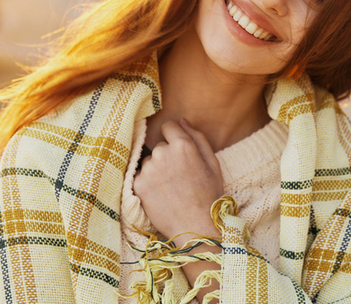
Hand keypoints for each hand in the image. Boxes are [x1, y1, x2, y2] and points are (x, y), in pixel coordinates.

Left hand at [133, 119, 224, 242]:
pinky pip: (141, 176)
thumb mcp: (213, 162)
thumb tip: (182, 121)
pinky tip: (161, 195)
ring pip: (150, 161)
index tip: (179, 151)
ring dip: (157, 169)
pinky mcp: (137, 185)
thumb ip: (197, 137)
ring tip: (170, 187)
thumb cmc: (209, 195)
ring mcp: (148, 169)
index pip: (168, 126)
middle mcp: (162, 153)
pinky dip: (148, 183)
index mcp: (182, 145)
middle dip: (167, 155)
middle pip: (159, 145)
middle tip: (179, 175)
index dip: (174, 137)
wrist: (196, 228)